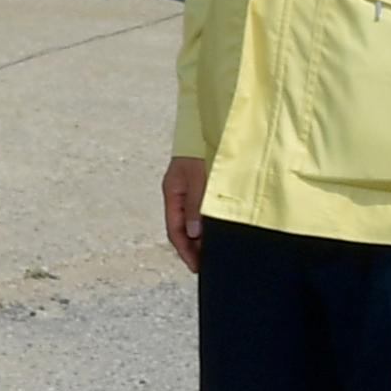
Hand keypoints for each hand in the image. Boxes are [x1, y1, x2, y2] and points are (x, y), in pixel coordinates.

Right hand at [161, 155, 209, 272]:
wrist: (207, 123)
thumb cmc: (201, 147)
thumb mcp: (198, 178)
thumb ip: (196, 206)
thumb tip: (193, 234)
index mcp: (172, 192)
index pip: (175, 230)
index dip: (185, 250)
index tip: (197, 266)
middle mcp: (178, 193)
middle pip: (182, 228)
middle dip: (193, 247)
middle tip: (207, 263)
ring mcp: (189, 189)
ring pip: (192, 221)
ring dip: (201, 236)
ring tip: (214, 251)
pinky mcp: (201, 185)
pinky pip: (201, 211)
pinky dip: (207, 224)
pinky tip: (217, 230)